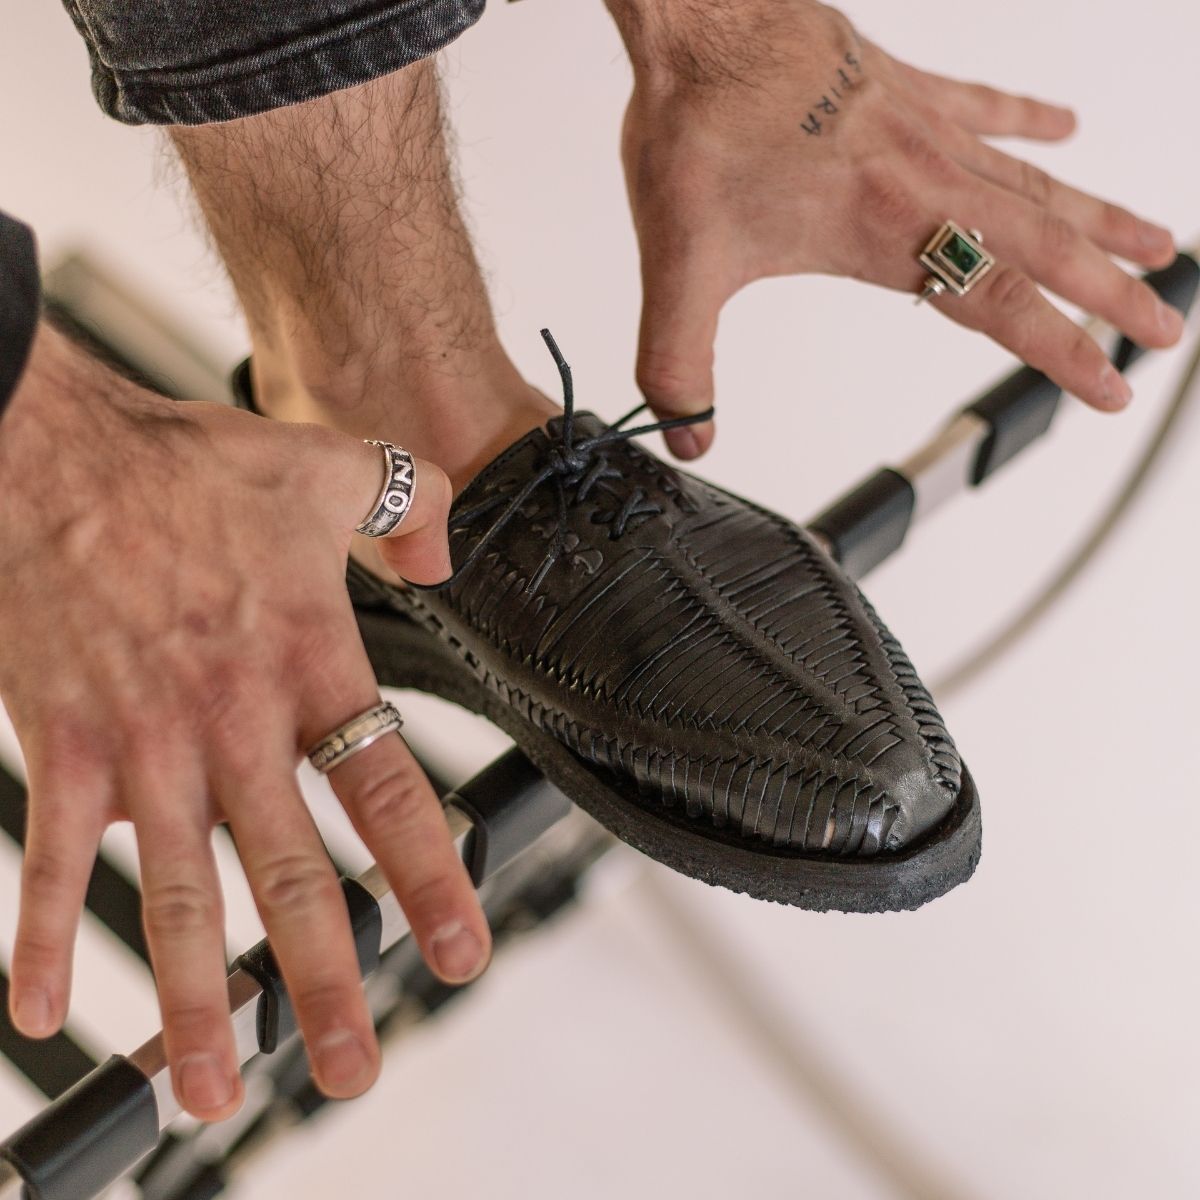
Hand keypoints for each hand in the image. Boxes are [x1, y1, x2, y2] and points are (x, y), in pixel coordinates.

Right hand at [0, 327, 489, 1119]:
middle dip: (324, 982)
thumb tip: (443, 557)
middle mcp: (230, 724)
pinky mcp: (61, 748)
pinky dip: (40, 940)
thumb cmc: (184, 465)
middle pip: (289, 878)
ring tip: (216, 1087)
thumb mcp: (331, 464)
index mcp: (305, 663)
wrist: (51, 455)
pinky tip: (42, 1017)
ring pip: (176, 896)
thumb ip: (412, 505)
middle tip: (351, 1067)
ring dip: (195, 999)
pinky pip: (46, 862)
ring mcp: (141, 747)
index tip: (461, 950)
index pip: (385, 791)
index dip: (430, 878)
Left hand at [606, 0, 1183, 458]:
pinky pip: (984, 103)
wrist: (700, 17)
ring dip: (1099, 217)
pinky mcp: (902, 84)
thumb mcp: (678, 266)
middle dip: (1111, 294)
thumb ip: (678, 363)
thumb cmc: (697, 126)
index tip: (1110, 389)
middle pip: (1045, 246)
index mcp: (887, 230)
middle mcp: (924, 180)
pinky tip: (1066, 127)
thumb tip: (685, 439)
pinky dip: (1028, 119)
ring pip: (1034, 180)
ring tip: (1157, 243)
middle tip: (1165, 327)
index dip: (1061, 353)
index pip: (1001, 307)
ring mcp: (922, 127)